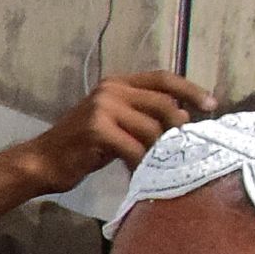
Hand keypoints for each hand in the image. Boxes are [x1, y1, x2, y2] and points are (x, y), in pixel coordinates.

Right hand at [23, 70, 213, 194]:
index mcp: (117, 84)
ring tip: (158, 166)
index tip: (211, 105)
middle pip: (163, 104)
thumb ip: (142, 115)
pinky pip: (135, 148)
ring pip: (152, 129)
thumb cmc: (81, 147)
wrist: (42, 162)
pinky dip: (142, 164)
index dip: (190, 90)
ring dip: (159, 151)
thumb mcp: (114, 123)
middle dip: (179, 128)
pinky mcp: (97, 130)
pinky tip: (140, 174)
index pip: (163, 79)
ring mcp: (103, 108)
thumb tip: (182, 119)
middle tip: (183, 147)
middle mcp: (111, 90)